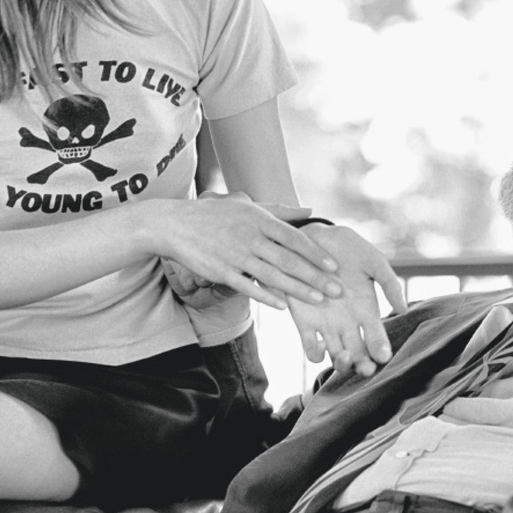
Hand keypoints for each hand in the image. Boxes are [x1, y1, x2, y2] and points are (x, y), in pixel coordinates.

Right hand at [144, 193, 340, 311]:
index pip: (294, 238)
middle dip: (316, 276)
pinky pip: (248, 287)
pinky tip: (283, 306)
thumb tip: (309, 210)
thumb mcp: (247, 206)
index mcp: (259, 220)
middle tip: (337, 289)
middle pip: (289, 260)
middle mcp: (250, 237)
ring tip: (318, 300)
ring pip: (273, 276)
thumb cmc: (215, 215)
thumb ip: (280, 211)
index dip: (316, 253)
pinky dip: (267, 297)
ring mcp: (235, 255)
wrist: (175, 225)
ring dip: (298, 290)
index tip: (334, 266)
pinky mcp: (221, 272)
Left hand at [286, 224, 407, 377]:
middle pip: (358, 355)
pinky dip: (316, 353)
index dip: (381, 350)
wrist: (312, 238)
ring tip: (346, 356)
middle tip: (367, 368)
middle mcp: (347, 324)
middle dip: (363, 365)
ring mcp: (326, 325)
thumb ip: (389, 283)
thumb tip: (403, 309)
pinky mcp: (305, 322)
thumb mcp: (373, 262)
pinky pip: (310, 347)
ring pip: (336, 356)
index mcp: (367, 312)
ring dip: (342, 363)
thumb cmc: (348, 248)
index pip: (376, 340)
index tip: (385, 356)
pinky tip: (322, 346)